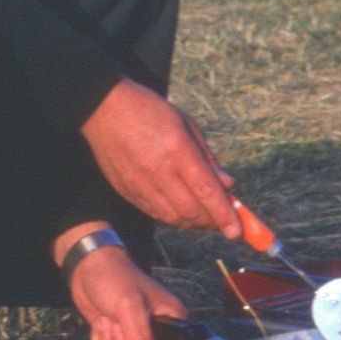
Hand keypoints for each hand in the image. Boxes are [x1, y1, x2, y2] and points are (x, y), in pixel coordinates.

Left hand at [62, 241, 188, 339]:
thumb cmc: (115, 278)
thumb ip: (140, 339)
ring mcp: (137, 335)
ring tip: (107, 321)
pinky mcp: (120, 337)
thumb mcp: (129, 307)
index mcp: (172, 320)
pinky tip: (101, 323)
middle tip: (115, 325)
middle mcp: (159, 331)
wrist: (88, 267)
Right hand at [79, 78, 237, 236]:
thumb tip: (227, 185)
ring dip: (192, 222)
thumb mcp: (186, 124)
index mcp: (177, 149)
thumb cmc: (149, 110)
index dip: (225, 215)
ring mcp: (139, 182)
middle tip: (223, 221)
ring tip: (203, 216)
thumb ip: (208, 158)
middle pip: (191, 211)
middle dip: (212, 222)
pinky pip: (153, 213)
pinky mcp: (125, 189)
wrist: (103, 108)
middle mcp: (157, 170)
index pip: (206, 192)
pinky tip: (180, 210)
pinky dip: (172, 217)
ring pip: (172, 217)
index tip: (237, 231)